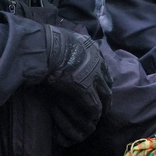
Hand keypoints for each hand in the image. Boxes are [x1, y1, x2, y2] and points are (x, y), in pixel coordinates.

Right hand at [43, 26, 112, 144]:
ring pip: (105, 95)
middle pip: (108, 82)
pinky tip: (93, 118)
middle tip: (105, 102)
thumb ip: (74, 43)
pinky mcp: (85, 89)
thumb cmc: (51, 42)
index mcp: (93, 50)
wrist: (47, 47)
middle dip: (107, 93)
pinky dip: (95, 112)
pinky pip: (94, 105)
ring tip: (101, 114)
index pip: (104, 67)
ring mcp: (93, 77)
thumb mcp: (68, 37)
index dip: (103, 78)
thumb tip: (69, 41)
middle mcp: (97, 63)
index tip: (101, 85)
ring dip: (104, 105)